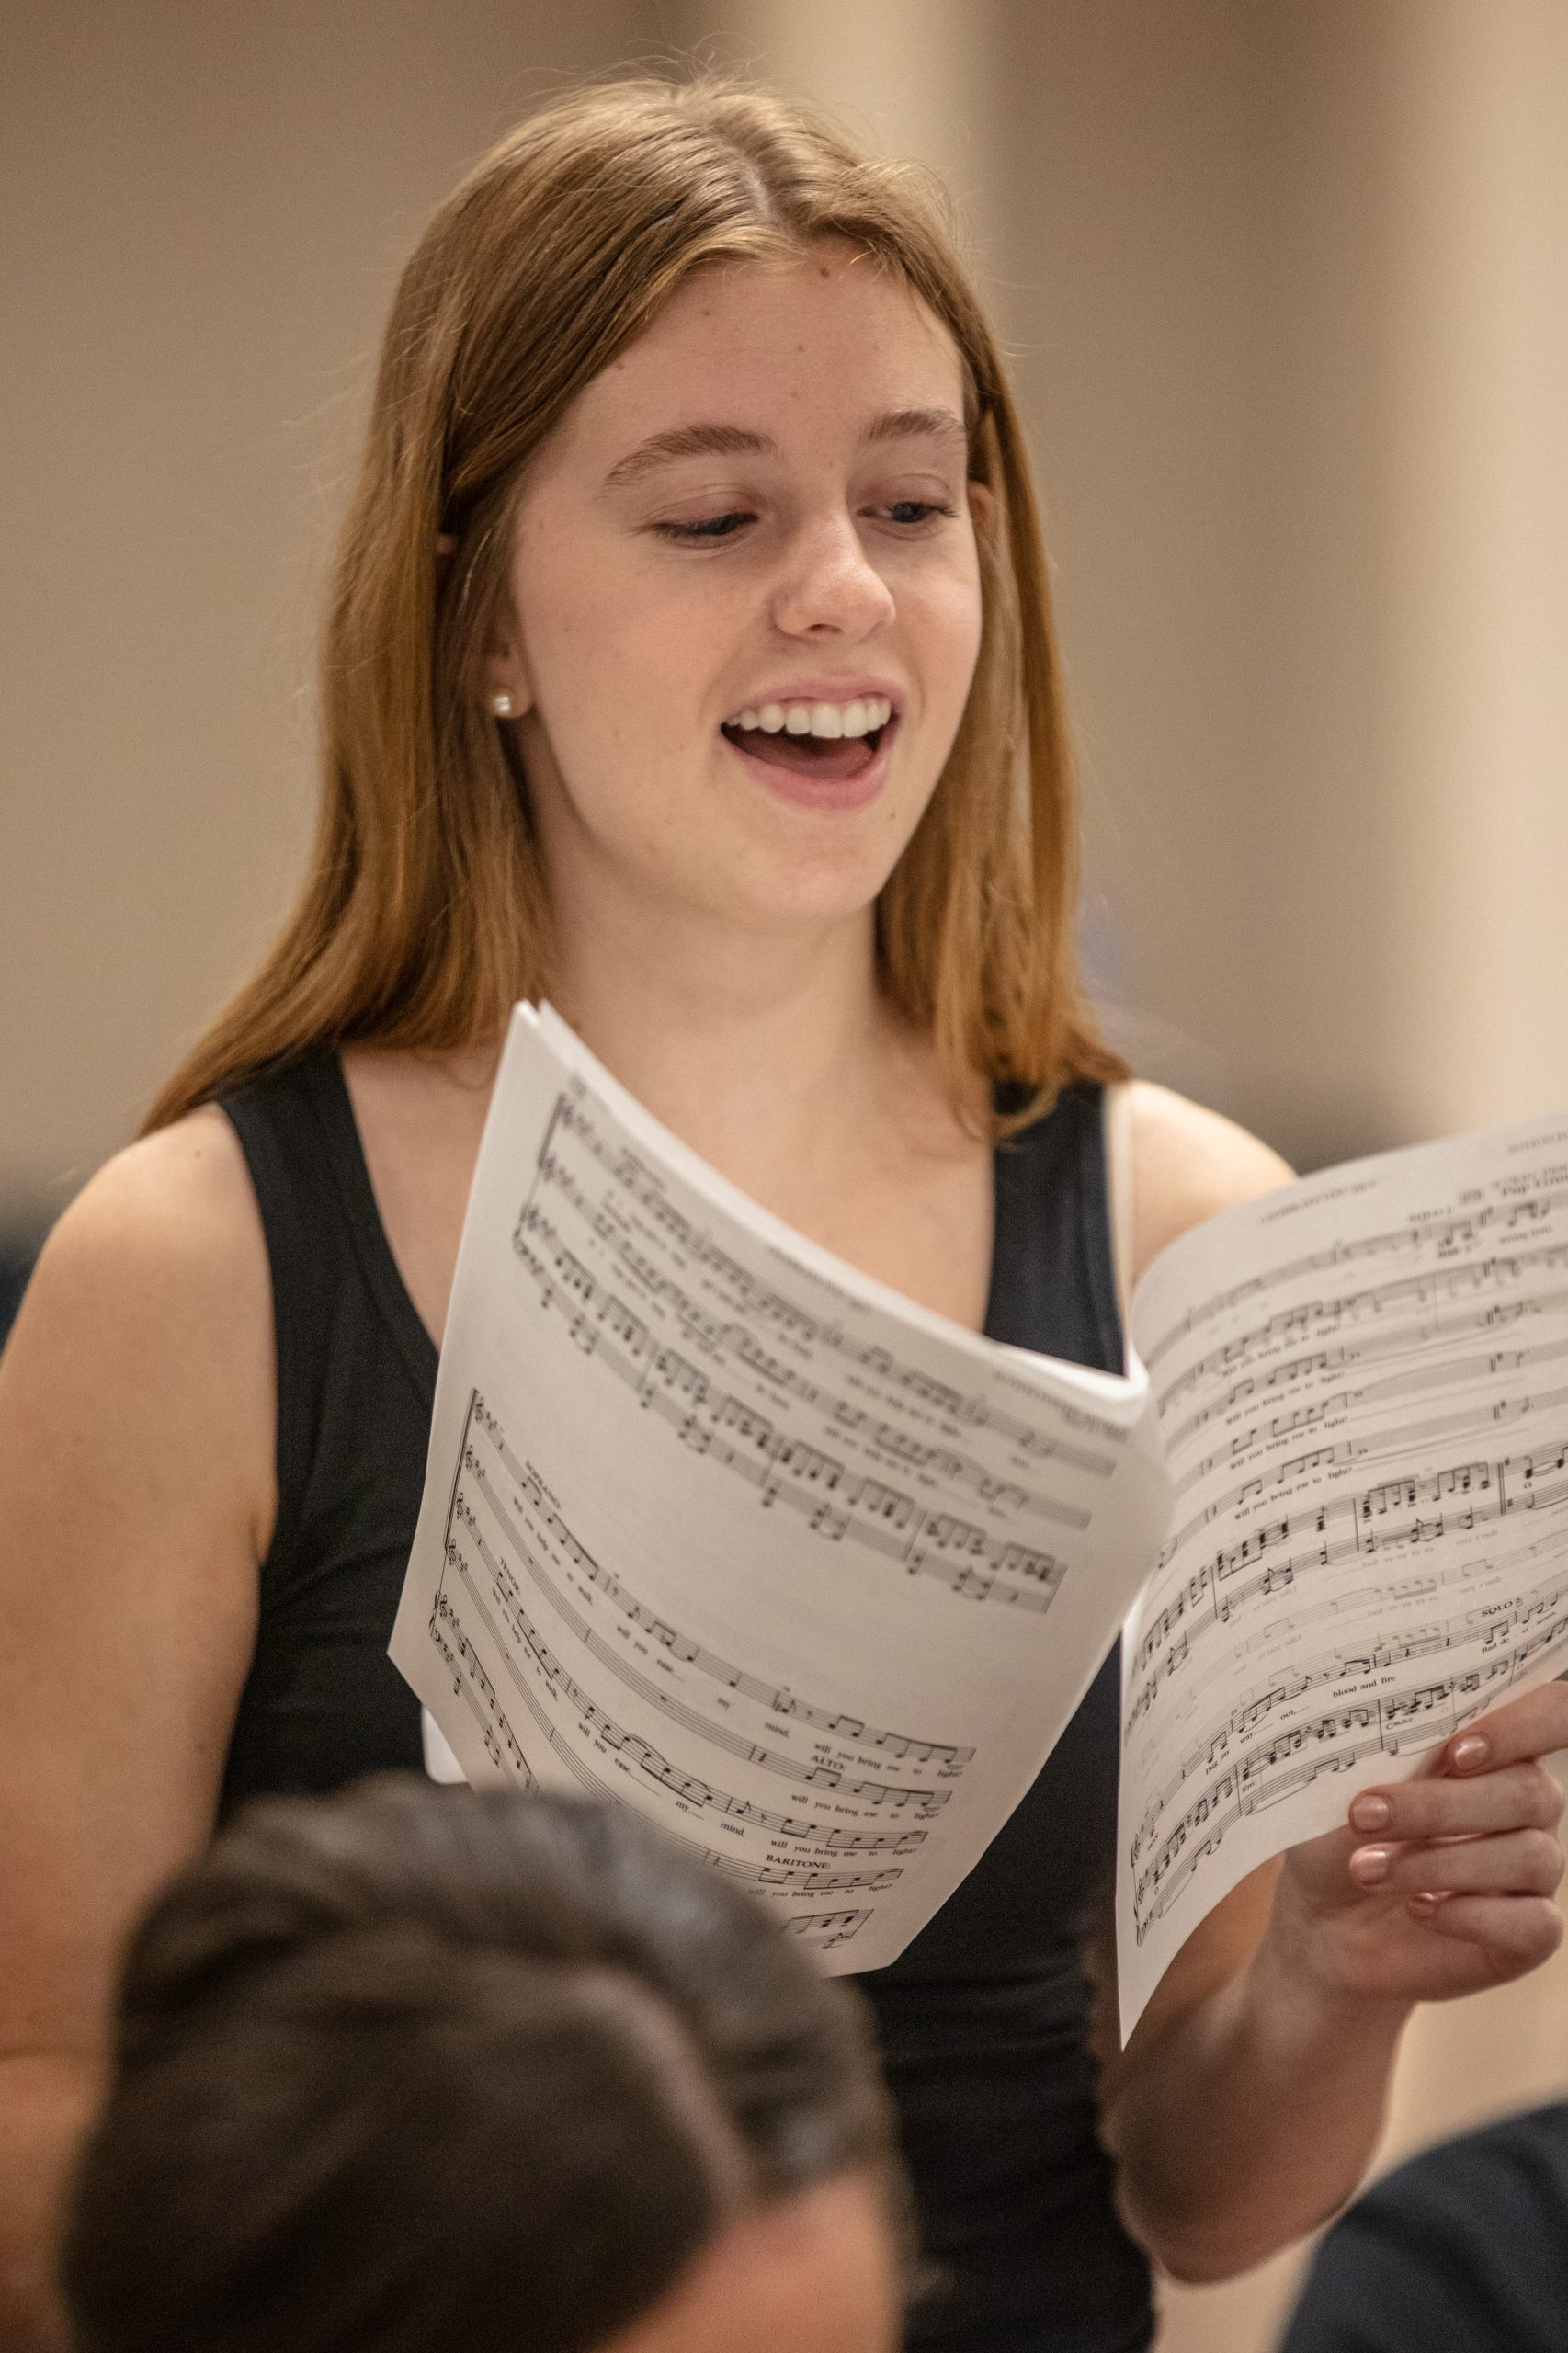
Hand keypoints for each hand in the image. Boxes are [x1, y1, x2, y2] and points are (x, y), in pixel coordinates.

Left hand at [1270, 1682, 1567, 2009]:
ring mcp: (1533, 1871)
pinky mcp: (1530, 1936)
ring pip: (1530, 1857)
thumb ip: (1387, 1752)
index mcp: (1493, 1750)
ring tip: (1366, 1870)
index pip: (1550, 1714)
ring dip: (1438, 1863)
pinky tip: (1417, 1908)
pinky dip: (1469, 1915)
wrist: (1324, 1918)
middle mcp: (1527, 1807)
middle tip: (1362, 1815)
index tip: (1454, 1751)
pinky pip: (1535, 1925)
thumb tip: (1406, 1731)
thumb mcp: (1345, 1784)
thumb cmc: (1339, 1834)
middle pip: (1529, 1792)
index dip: (1521, 1725)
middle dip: (1438, 1806)